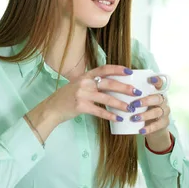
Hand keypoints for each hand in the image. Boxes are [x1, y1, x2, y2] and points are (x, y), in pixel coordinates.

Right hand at [26, 65, 140, 138]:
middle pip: (109, 83)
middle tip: (137, 92)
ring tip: (130, 108)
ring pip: (106, 98)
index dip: (118, 69)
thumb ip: (93, 83)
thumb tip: (114, 85)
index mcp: (85, 75)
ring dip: (120, 104)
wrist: (52, 108)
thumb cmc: (68, 96)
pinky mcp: (80, 106)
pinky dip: (110, 115)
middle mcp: (84, 82)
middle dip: (125, 88)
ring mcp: (82, 94)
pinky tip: (118, 118)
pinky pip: (99, 111)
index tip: (130, 72)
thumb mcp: (79, 84)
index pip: (104, 69)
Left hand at [129, 75, 171, 149]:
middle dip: (146, 100)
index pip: (160, 83)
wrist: (154, 126)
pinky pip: (157, 126)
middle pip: (158, 98)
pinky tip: (141, 130)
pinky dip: (148, 128)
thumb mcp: (139, 100)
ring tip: (134, 118)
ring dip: (145, 115)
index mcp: (157, 92)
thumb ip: (131, 93)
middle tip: (134, 104)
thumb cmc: (143, 109)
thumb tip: (111, 86)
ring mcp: (165, 112)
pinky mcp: (164, 123)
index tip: (150, 79)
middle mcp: (163, 100)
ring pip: (157, 112)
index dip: (157, 80)